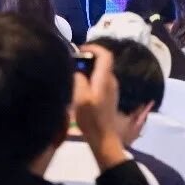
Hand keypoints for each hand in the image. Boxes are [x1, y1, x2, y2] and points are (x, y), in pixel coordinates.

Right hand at [73, 44, 126, 170]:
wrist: (103, 137)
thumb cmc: (91, 118)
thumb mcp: (81, 98)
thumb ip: (80, 80)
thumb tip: (78, 69)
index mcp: (105, 79)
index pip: (106, 55)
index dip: (94, 48)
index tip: (80, 49)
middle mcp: (111, 80)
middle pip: (103, 62)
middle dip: (88, 58)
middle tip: (73, 62)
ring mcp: (112, 88)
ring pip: (101, 71)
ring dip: (89, 69)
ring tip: (74, 74)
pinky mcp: (109, 96)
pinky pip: (100, 80)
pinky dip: (91, 78)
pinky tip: (80, 86)